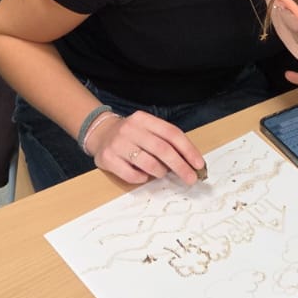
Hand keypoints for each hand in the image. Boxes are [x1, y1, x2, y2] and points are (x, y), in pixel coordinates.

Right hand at [83, 110, 204, 185]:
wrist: (99, 133)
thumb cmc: (132, 135)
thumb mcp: (148, 129)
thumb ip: (166, 141)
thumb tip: (190, 162)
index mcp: (143, 119)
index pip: (171, 133)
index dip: (188, 150)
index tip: (198, 164)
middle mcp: (130, 129)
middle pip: (162, 149)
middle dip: (180, 166)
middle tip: (191, 179)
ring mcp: (117, 144)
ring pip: (148, 163)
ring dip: (160, 172)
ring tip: (161, 173)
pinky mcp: (108, 159)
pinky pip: (132, 175)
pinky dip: (142, 178)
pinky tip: (143, 175)